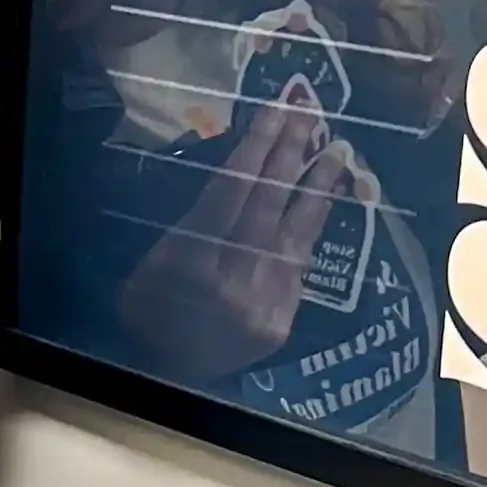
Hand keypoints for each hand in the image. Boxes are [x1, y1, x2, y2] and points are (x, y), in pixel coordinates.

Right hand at [116, 92, 353, 379]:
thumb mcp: (149, 264)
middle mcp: (233, 274)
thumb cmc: (148, 311)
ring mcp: (264, 297)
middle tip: (311, 110)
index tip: (276, 109)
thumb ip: (185, 227)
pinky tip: (328, 199)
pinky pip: (301, 261)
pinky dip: (314, 227)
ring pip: (297, 230)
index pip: (230, 190)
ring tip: (339, 148)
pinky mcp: (283, 317)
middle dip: (290, 151)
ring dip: (319, 185)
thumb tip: (229, 180)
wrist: (169, 377)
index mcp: (190, 258)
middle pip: (268, 201)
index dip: (256, 147)